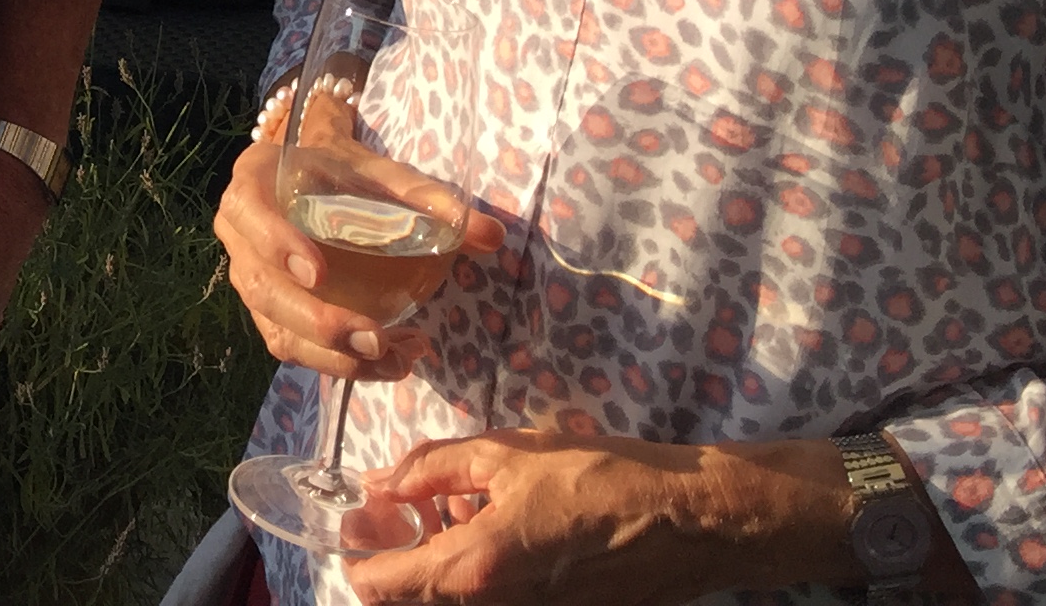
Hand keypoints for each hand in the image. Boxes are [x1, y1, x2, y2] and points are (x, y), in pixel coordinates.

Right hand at [211, 116, 502, 381]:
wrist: (319, 184)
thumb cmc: (345, 174)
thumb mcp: (380, 174)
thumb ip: (427, 198)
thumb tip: (491, 234)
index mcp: (253, 184)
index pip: (248, 211)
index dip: (275, 241)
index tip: (318, 272)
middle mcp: (239, 236)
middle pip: (262, 288)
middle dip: (318, 322)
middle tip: (374, 340)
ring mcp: (250, 280)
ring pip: (276, 330)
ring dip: (332, 355)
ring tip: (395, 359)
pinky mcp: (270, 316)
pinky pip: (295, 349)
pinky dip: (340, 363)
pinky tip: (391, 360)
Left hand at [345, 430, 865, 605]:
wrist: (687, 523)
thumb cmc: (600, 479)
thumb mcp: (508, 454)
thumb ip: (432, 469)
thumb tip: (382, 482)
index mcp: (477, 571)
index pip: (382, 587)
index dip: (358, 554)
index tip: (362, 519)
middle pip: (414, 601)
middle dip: (395, 557)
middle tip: (399, 510)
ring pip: (455, 600)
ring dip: (437, 559)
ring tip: (450, 506)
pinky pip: (493, 599)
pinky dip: (475, 568)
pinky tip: (492, 523)